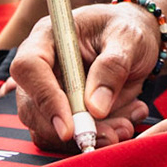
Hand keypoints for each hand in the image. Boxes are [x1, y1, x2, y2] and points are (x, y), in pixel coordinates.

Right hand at [12, 0, 159, 150]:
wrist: (136, 41)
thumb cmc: (127, 29)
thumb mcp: (129, 38)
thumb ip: (113, 67)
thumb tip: (95, 108)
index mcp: (48, 36)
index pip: (29, 67)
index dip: (45, 98)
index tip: (70, 127)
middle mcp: (42, 66)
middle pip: (31, 106)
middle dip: (70, 128)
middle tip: (109, 135)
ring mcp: (49, 92)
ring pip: (49, 129)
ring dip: (87, 136)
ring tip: (125, 126)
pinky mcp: (61, 113)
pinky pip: (67, 137)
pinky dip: (95, 138)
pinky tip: (124, 123)